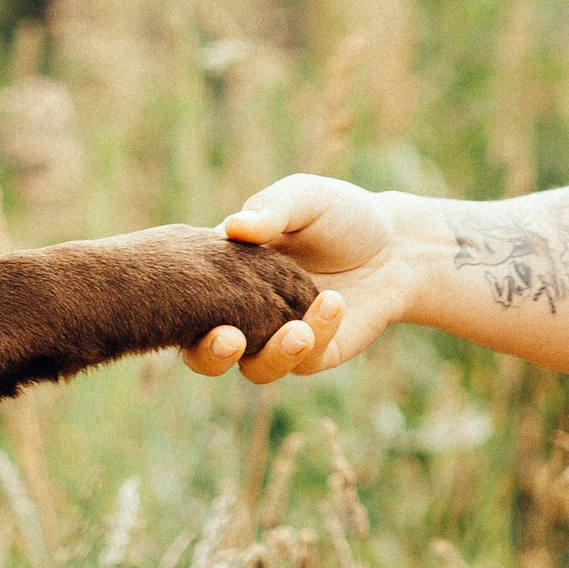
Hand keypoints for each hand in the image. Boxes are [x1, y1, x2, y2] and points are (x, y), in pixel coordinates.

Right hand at [181, 171, 407, 381]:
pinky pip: (305, 359)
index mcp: (224, 274)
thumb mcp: (304, 198)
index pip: (185, 297)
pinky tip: (332, 302)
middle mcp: (243, 313)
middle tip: (228, 338)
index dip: (175, 305)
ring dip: (272, 354)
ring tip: (297, 330)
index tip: (185, 299)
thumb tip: (232, 226)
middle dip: (210, 355)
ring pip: (256, 369)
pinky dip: (317, 333)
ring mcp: (277, 338)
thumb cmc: (337, 214)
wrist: (393, 242)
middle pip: (204, 353)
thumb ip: (271, 209)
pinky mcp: (315, 354)